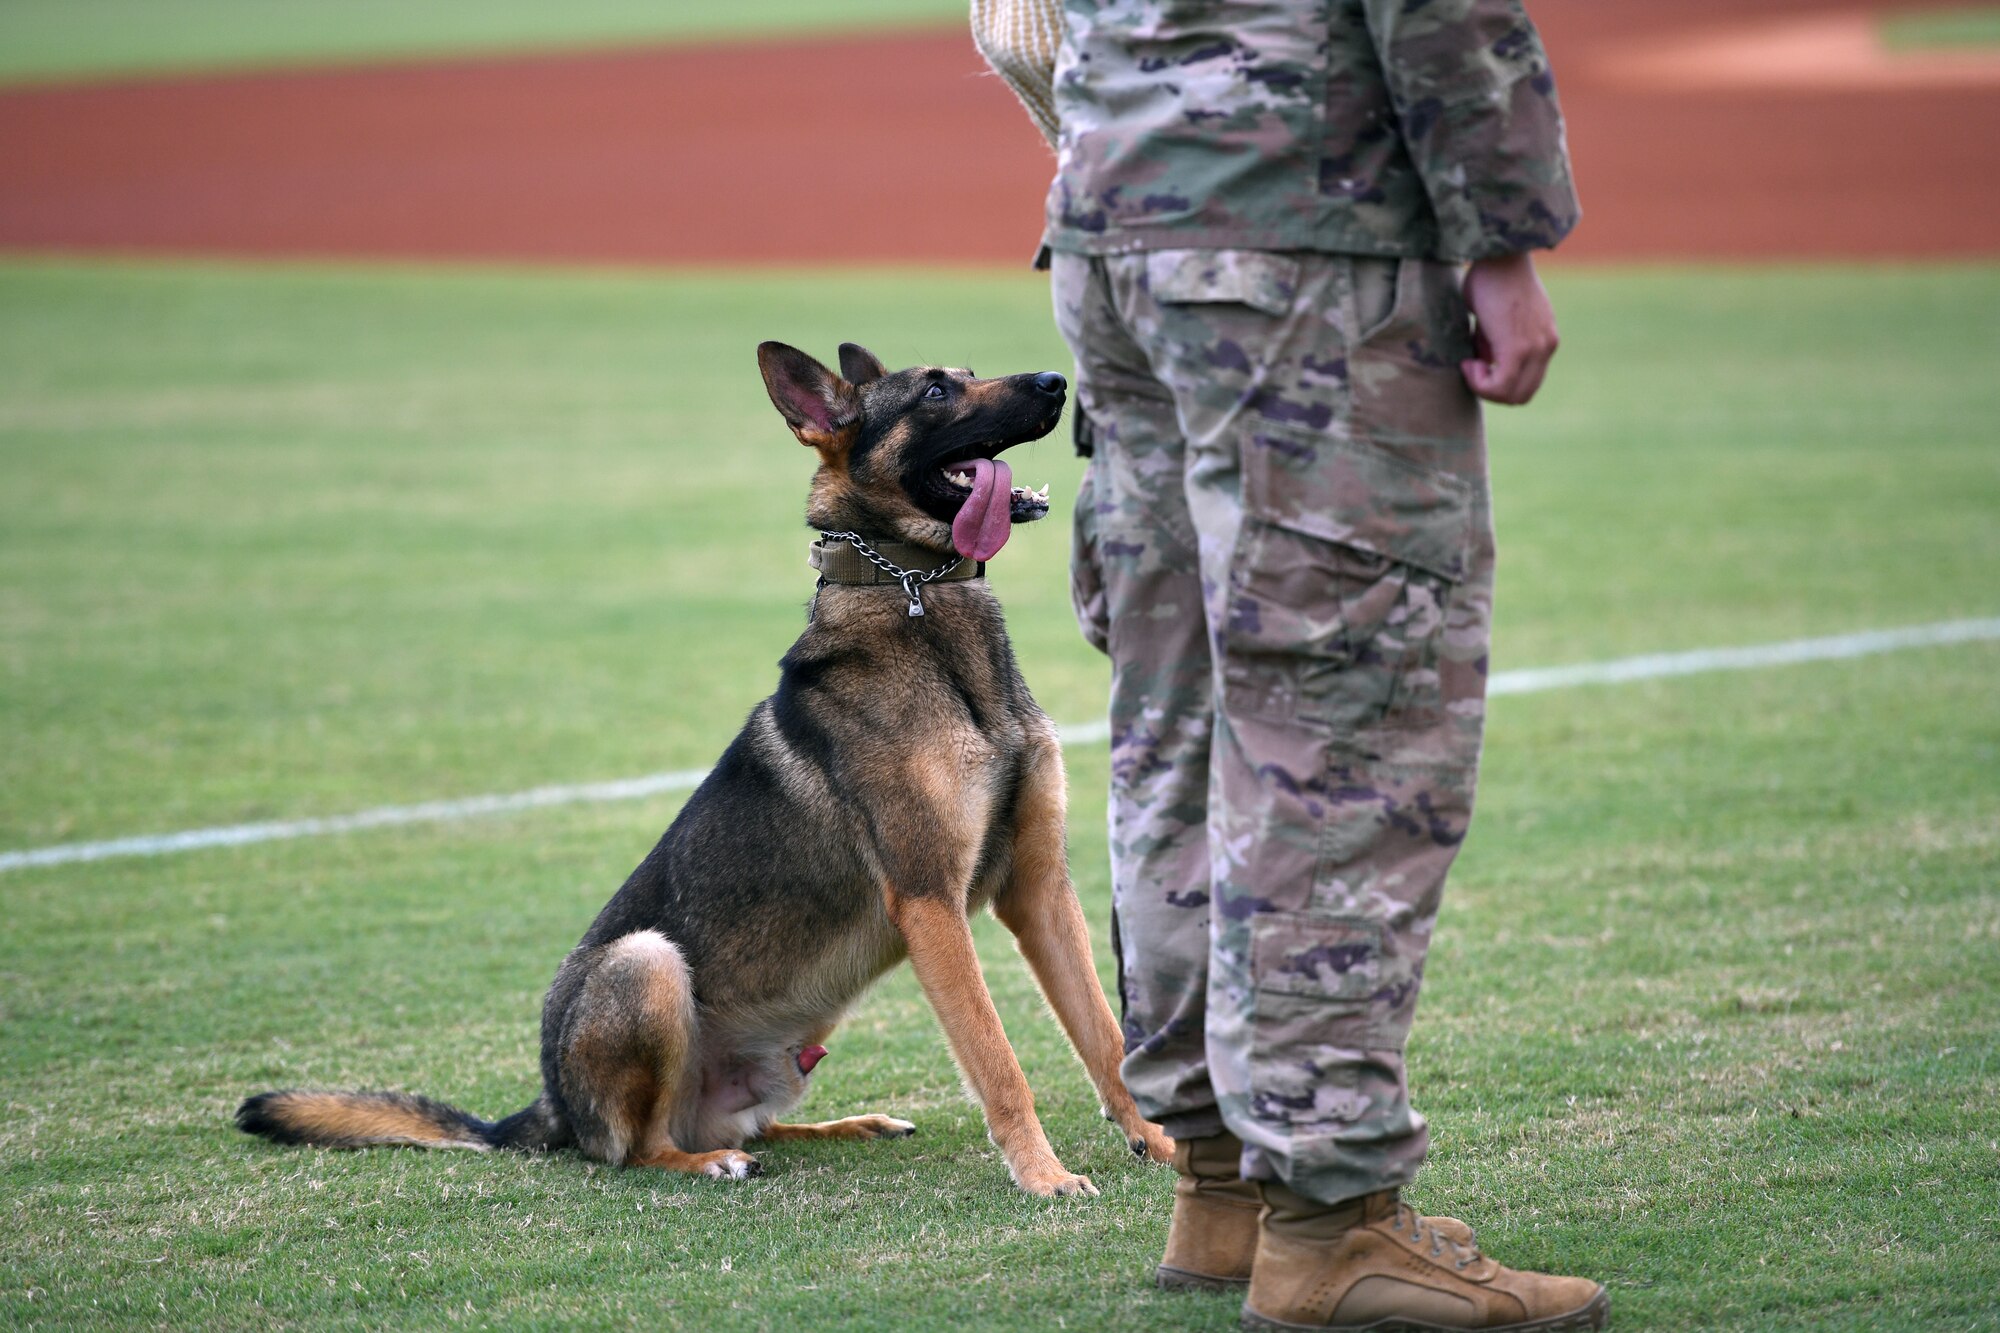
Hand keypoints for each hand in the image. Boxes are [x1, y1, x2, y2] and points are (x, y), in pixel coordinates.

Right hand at [1459, 253, 1559, 405]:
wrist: (1499, 253)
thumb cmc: (1492, 274)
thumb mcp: (1498, 315)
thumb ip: (1495, 338)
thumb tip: (1482, 357)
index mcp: (1544, 338)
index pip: (1527, 381)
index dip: (1499, 379)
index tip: (1478, 357)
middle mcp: (1545, 346)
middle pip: (1522, 395)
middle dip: (1492, 389)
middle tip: (1472, 365)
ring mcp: (1535, 349)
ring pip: (1512, 396)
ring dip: (1484, 387)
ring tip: (1470, 362)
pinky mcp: (1518, 349)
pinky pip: (1500, 387)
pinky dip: (1479, 383)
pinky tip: (1468, 362)